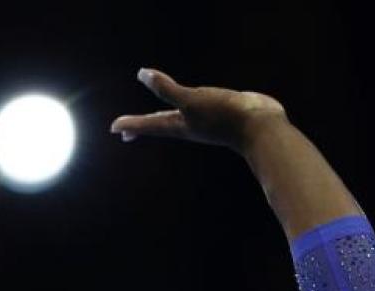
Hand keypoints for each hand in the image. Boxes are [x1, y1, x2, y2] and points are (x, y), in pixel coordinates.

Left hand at [110, 67, 288, 150]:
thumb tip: (143, 75)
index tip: (114, 128)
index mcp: (179, 125)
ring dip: (163, 120)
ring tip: (154, 119)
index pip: (149, 125)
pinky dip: (187, 108)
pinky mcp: (219, 113)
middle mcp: (189, 126)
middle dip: (143, 127)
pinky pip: (196, 111)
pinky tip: (191, 106)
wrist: (260, 126)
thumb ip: (166, 88)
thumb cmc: (224, 115)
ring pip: (178, 120)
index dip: (131, 125)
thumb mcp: (191, 100)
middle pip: (159, 126)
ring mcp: (204, 121)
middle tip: (126, 131)